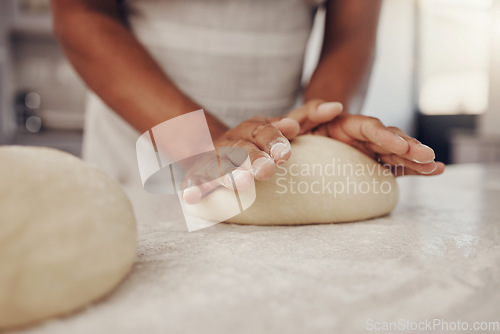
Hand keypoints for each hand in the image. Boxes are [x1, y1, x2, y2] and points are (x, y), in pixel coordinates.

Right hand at [181, 116, 300, 202]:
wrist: (211, 145)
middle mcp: (232, 142)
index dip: (272, 139)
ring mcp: (213, 158)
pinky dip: (192, 187)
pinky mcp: (197, 176)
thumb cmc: (256, 141)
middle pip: (242, 149)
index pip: (262, 130)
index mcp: (252, 129)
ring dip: (229, 174)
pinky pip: (194, 181)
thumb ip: (307, 117)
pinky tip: (190, 196)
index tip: (285, 151)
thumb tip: (336, 107)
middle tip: (266, 170)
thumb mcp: (281, 126)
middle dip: (253, 158)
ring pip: (220, 165)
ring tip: (241, 182)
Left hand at [287, 99, 444, 175]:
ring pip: (397, 154)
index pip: (369, 127)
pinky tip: (433, 172)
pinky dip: (413, 170)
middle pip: (390, 139)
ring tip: (435, 167)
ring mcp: (370, 151)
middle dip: (409, 148)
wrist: (301, 144)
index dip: (385, 136)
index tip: (400, 145)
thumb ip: (310, 111)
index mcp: (346, 124)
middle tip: (427, 156)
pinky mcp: (372, 165)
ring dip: (416, 160)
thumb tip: (335, 106)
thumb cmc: (299, 130)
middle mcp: (362, 136)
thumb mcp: (299, 119)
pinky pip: (396, 167)